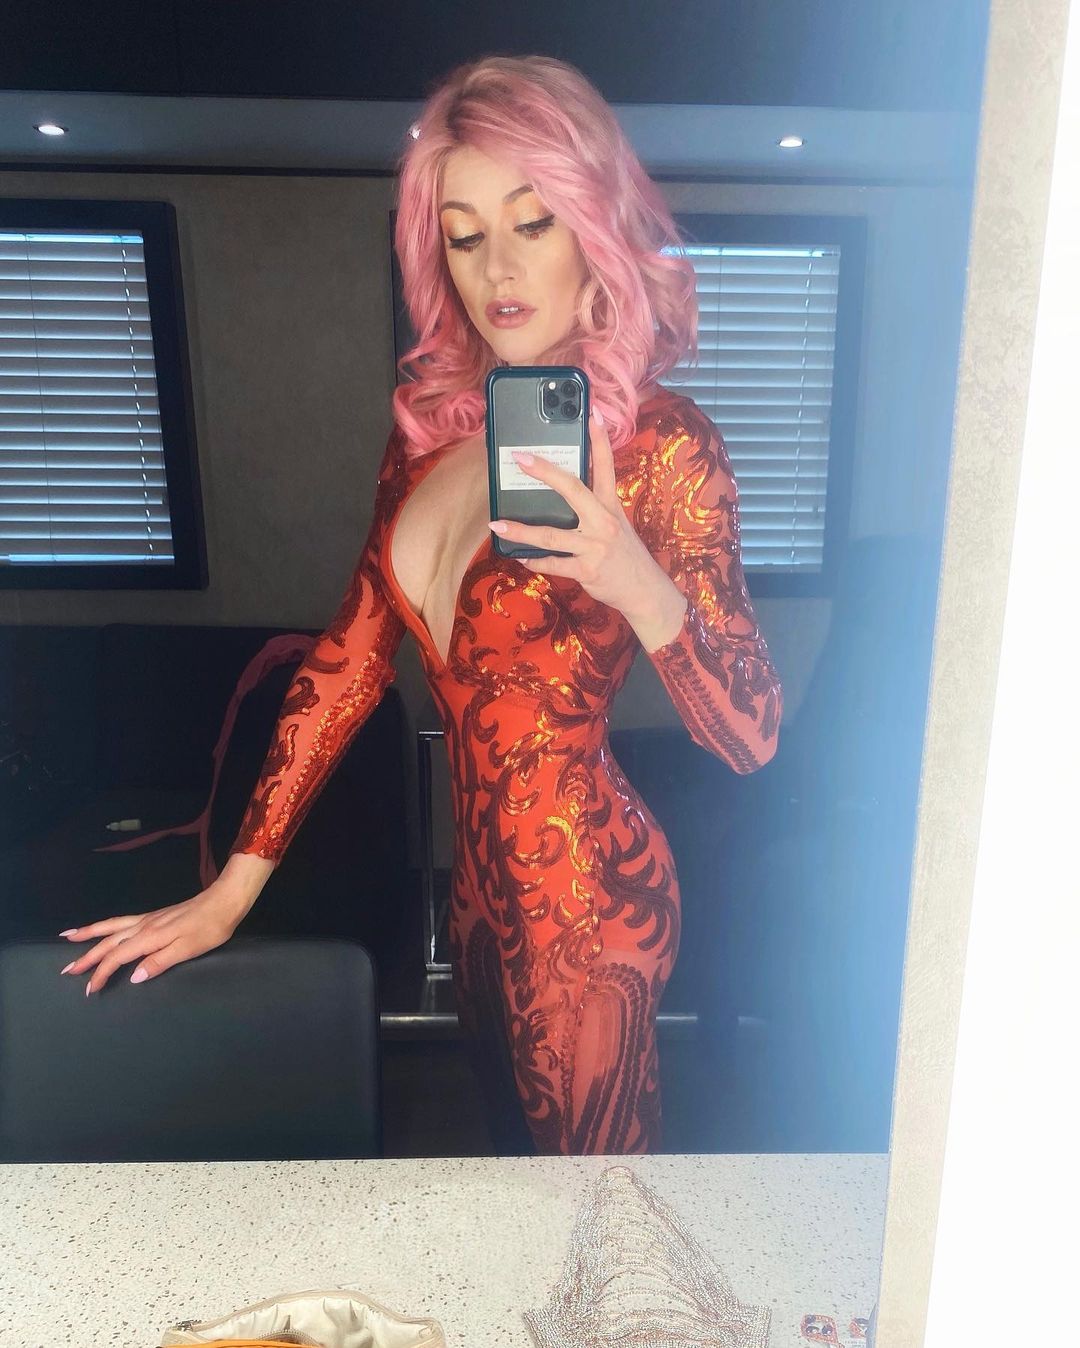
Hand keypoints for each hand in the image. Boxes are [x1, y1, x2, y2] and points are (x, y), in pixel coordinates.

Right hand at [57, 882, 252, 995]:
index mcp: (150, 937)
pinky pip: (122, 921)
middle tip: (66, 971)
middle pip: (108, 942)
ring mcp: (148, 919)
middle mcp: (144, 926)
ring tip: (68, 937)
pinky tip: (102, 928)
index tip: (90, 990)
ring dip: (89, 934)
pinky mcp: (154, 916)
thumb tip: (134, 977)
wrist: (224, 901)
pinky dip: (106, 925)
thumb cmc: (211, 928)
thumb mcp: (188, 949)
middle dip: (86, 957)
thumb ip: (160, 962)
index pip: (118, 957)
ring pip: (111, 927)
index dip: (102, 974)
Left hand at [488, 408, 687, 639]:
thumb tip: (566, 493)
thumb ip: (595, 509)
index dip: (599, 439)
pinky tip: (521, 557)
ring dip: (521, 530)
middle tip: (521, 458)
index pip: (606, 466)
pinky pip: (553, 564)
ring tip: (497, 525)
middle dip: (545, 472)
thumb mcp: (617, 525)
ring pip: (551, 534)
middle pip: (572, 489)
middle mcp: (602, 522)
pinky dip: (534, 561)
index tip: (591, 412)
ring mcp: (594, 546)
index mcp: (610, 506)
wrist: (644, 591)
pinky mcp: (587, 570)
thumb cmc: (626, 555)